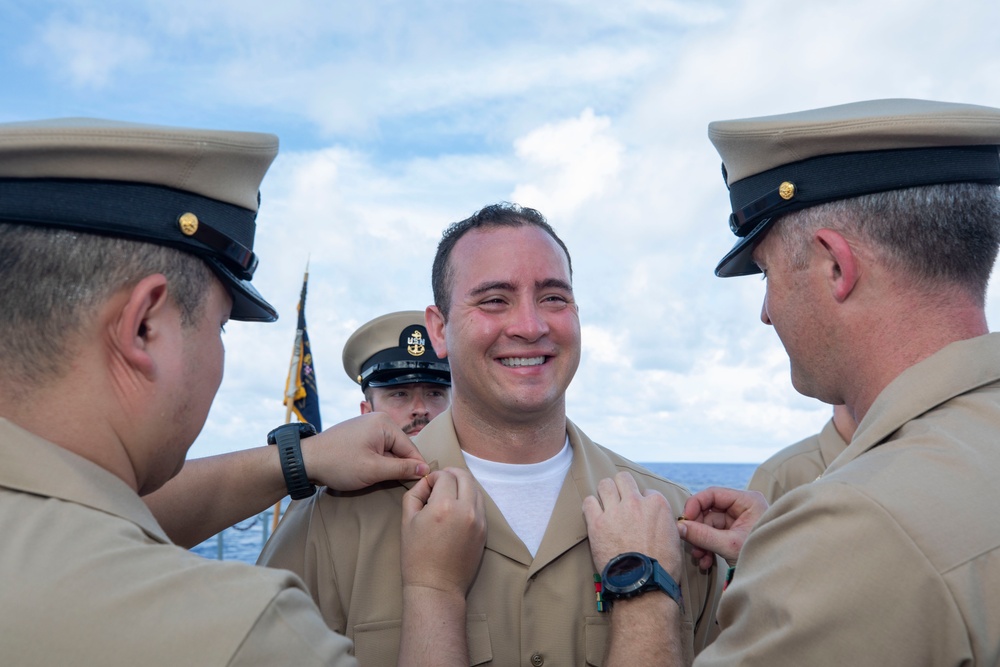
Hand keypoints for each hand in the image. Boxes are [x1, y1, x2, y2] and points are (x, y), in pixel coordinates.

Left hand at [299, 413, 428, 490]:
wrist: (305, 461)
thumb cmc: (338, 464)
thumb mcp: (373, 470)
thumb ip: (401, 469)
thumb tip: (425, 469)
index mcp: (385, 423)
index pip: (411, 449)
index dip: (416, 469)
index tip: (420, 486)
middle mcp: (379, 420)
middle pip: (400, 449)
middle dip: (398, 467)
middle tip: (394, 486)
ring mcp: (368, 426)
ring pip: (389, 451)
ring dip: (386, 466)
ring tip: (378, 479)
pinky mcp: (360, 434)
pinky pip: (377, 449)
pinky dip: (377, 462)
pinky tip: (369, 473)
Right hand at [401, 467, 485, 596]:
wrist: (436, 587)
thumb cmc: (417, 556)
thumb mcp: (407, 521)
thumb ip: (415, 494)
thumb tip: (427, 482)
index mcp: (444, 506)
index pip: (444, 476)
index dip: (433, 477)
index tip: (427, 486)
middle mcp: (466, 510)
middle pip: (465, 477)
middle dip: (451, 475)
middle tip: (439, 483)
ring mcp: (479, 521)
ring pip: (475, 489)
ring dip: (462, 486)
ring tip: (448, 495)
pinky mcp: (485, 531)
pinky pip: (480, 505)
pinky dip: (470, 500)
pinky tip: (457, 508)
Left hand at [583, 471, 681, 577]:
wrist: (644, 585)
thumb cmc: (662, 567)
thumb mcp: (675, 539)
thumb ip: (666, 522)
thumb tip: (662, 521)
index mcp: (657, 504)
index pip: (647, 491)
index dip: (643, 502)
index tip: (640, 514)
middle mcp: (636, 503)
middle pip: (623, 479)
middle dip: (621, 487)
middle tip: (620, 500)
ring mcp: (615, 512)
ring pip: (604, 485)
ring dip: (605, 493)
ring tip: (606, 504)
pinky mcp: (597, 523)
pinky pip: (588, 502)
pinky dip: (591, 507)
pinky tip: (594, 515)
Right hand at [677, 486, 767, 567]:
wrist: (773, 579)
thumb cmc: (760, 557)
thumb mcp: (730, 546)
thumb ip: (703, 535)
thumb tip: (679, 527)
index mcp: (748, 501)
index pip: (714, 494)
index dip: (695, 505)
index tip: (684, 520)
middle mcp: (743, 508)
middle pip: (709, 511)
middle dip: (698, 530)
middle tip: (689, 542)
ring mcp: (738, 521)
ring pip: (709, 526)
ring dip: (701, 542)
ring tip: (699, 557)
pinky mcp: (734, 534)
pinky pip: (714, 536)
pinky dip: (707, 547)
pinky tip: (706, 561)